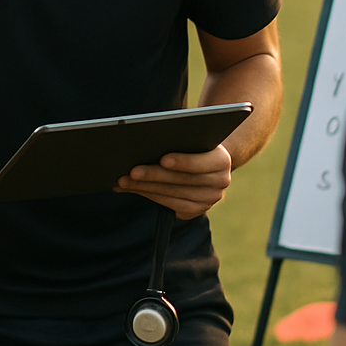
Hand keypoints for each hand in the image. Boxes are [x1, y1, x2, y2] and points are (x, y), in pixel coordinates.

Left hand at [115, 142, 231, 218]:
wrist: (206, 160)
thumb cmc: (192, 141)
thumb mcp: (191, 136)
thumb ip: (179, 137)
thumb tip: (146, 139)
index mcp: (222, 160)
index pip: (201, 163)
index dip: (182, 162)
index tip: (163, 159)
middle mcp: (220, 183)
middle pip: (182, 181)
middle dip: (154, 176)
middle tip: (131, 171)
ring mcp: (209, 200)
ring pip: (172, 195)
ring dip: (144, 188)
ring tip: (123, 181)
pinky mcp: (196, 210)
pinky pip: (169, 205)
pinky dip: (148, 195)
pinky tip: (132, 188)